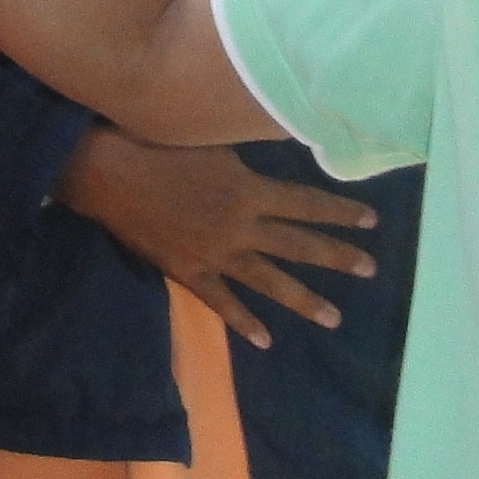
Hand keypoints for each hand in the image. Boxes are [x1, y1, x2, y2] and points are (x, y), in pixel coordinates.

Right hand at [57, 126, 378, 348]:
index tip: (372, 221)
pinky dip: (244, 322)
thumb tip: (279, 141)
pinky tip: (266, 341)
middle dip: (337, 256)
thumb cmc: (155, 143)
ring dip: (304, 300)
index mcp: (249, 191)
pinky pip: (222, 303)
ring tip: (334, 318)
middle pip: (299, 244)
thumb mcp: (211, 138)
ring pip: (269, 281)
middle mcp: (240, 226)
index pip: (307, 203)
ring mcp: (216, 254)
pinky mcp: (188, 272)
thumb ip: (245, 153)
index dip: (340, 212)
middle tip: (370, 269)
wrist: (106, 172)